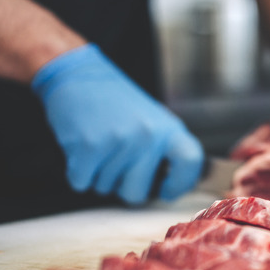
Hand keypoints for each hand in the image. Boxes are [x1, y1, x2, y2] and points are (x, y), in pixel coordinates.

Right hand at [31, 44, 203, 203]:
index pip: (191, 162)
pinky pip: (82, 183)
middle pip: (137, 193)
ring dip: (99, 174)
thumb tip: (177, 185)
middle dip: (121, 187)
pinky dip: (78, 173)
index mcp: (168, 129)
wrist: (79, 76)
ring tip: (100, 145)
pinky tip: (82, 148)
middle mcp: (148, 135)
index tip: (165, 190)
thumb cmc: (117, 104)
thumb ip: (165, 151)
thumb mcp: (153, 121)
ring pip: (106, 188)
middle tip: (115, 162)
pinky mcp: (89, 147)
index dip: (179, 185)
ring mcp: (119, 141)